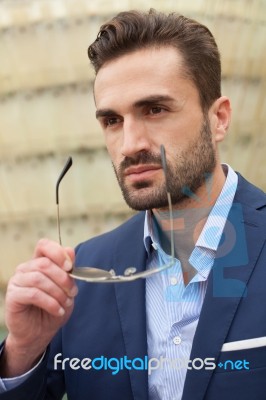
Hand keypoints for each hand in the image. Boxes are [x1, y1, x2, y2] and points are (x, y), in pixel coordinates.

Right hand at [1, 238, 77, 376]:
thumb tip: (70, 250)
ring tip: (66, 303)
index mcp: (38, 262)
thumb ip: (68, 270)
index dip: (58, 252)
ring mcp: (17, 281)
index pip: (44, 245)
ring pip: (39, 279)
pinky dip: (50, 302)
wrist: (39, 333)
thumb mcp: (66, 288)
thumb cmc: (53, 308)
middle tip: (73, 292)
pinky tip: (58, 310)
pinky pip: (34, 294)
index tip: (70, 266)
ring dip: (58, 292)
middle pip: (45, 264)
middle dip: (63, 278)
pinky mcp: (13, 296)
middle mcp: (26, 268)